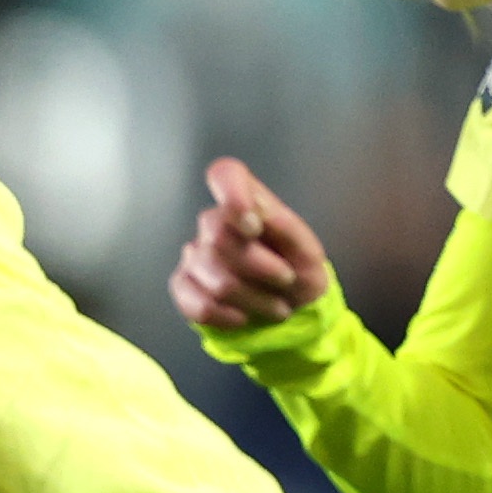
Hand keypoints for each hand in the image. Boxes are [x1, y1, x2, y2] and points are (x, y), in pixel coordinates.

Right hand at [170, 156, 335, 334]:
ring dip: (255, 300)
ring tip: (277, 307)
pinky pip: (199, 305)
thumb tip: (257, 212)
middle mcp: (214, 223)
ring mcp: (194, 255)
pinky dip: (229, 317)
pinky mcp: (184, 286)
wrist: (292, 313)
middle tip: (286, 282)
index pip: (225, 175)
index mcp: (247, 202)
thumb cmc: (299, 273)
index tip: (254, 228)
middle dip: (260, 269)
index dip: (232, 196)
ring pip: (215, 280)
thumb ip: (285, 228)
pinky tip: (244, 317)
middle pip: (219, 240)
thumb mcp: (308, 251)